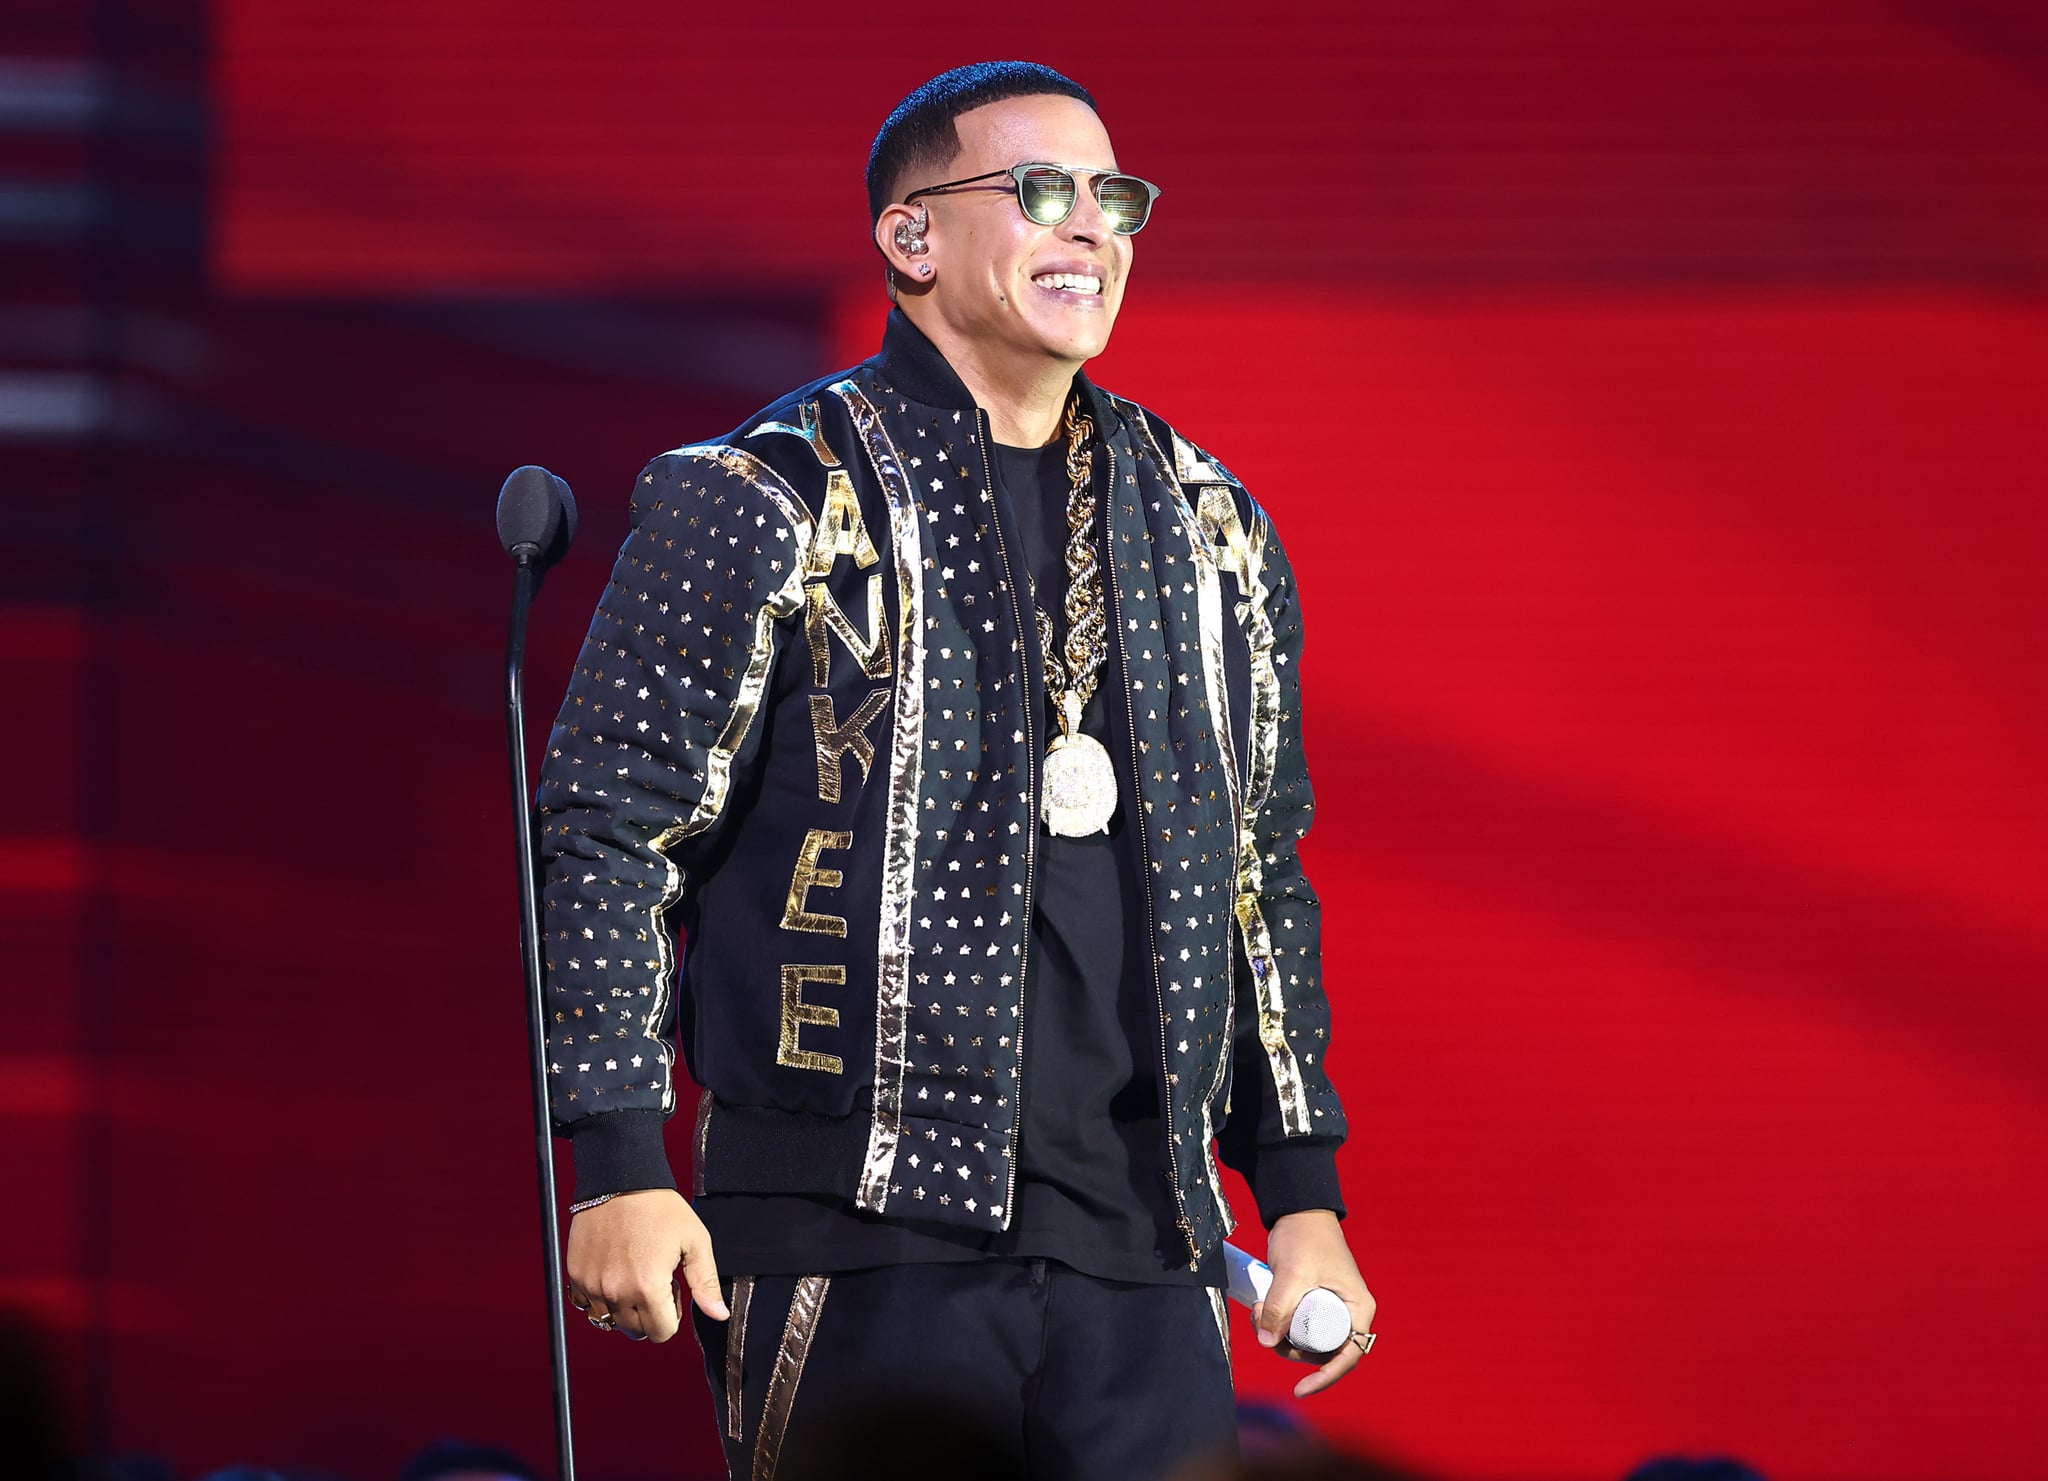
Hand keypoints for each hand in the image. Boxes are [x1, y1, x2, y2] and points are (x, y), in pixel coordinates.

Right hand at [564, 1188, 727, 1342]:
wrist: (620, 1179)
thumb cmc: (660, 1208)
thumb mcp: (694, 1241)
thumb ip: (706, 1283)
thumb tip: (719, 1315)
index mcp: (648, 1286)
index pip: (661, 1333)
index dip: (671, 1315)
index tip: (670, 1291)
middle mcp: (616, 1291)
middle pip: (635, 1331)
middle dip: (649, 1313)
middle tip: (653, 1280)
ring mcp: (592, 1284)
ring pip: (609, 1321)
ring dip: (623, 1307)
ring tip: (633, 1275)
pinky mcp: (576, 1274)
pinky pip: (586, 1305)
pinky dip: (600, 1298)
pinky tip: (613, 1273)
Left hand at [1252, 1208, 1375, 1397]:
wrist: (1298, 1210)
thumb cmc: (1305, 1237)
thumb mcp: (1291, 1274)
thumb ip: (1279, 1306)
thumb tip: (1267, 1342)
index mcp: (1358, 1309)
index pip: (1349, 1355)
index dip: (1327, 1377)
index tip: (1301, 1389)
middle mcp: (1349, 1313)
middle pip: (1323, 1352)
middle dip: (1290, 1350)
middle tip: (1262, 1328)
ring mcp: (1331, 1309)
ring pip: (1307, 1341)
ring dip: (1280, 1336)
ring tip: (1256, 1311)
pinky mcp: (1314, 1303)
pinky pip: (1298, 1327)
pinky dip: (1279, 1325)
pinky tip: (1259, 1310)